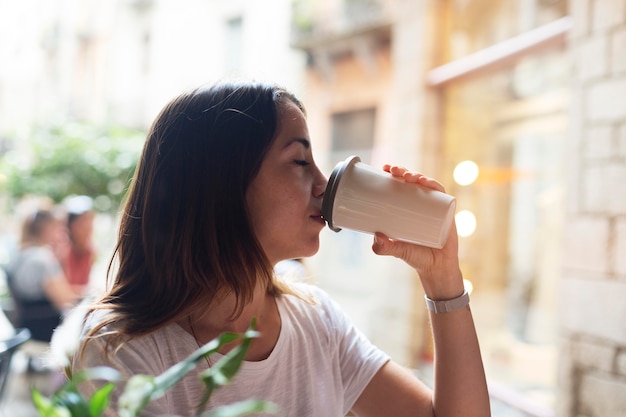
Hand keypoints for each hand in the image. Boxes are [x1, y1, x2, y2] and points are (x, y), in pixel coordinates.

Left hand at [371, 165, 463, 298]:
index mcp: (408, 209)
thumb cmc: (416, 257)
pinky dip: (434, 186)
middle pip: (412, 182)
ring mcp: (435, 207)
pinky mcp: (446, 212)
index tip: (384, 169)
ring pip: (426, 185)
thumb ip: (385, 247)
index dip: (393, 175)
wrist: (437, 269)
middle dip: (403, 172)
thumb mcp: (397, 250)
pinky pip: (442, 194)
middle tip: (392, 170)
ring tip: (407, 176)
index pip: (400, 187)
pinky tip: (426, 182)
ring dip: (417, 176)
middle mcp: (422, 205)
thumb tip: (376, 237)